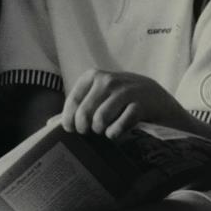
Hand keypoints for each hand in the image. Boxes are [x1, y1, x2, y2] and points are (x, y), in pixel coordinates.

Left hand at [61, 68, 188, 138]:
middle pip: (84, 112)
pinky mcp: (142, 104)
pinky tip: (116, 134)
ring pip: (100, 119)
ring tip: (105, 131)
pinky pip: (120, 125)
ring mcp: (126, 90)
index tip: (72, 131)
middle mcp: (108, 80)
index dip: (69, 120)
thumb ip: (77, 109)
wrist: (161, 103)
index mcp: (94, 76)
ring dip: (101, 131)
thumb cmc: (124, 102)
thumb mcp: (100, 99)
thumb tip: (49, 123)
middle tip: (92, 133)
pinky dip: (115, 133)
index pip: (73, 101)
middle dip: (85, 128)